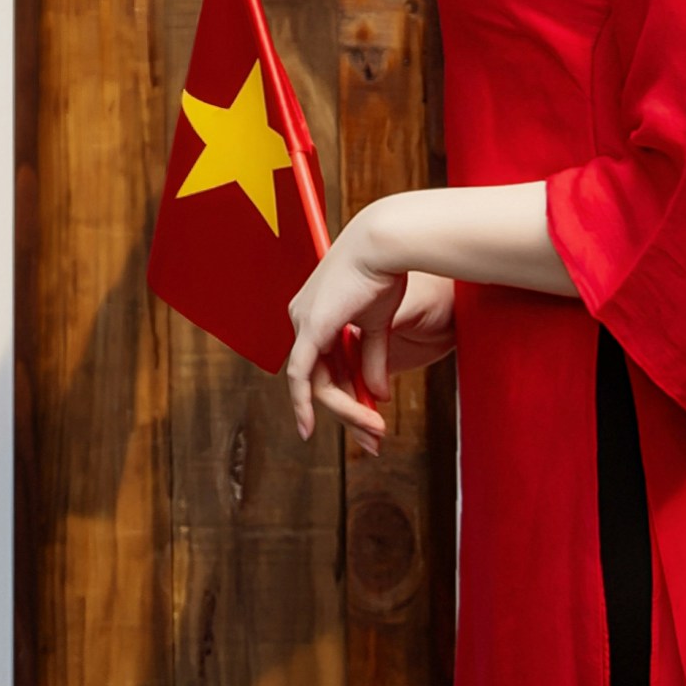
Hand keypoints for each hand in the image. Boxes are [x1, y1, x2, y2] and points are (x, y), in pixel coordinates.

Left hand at [286, 214, 444, 444]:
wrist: (384, 246)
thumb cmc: (383, 273)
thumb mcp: (377, 325)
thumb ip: (372, 359)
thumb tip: (377, 395)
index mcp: (315, 314)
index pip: (326, 366)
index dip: (348, 396)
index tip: (369, 421)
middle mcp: (301, 318)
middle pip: (320, 380)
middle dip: (350, 413)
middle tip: (374, 439)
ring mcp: (302, 323)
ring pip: (317, 385)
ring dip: (347, 412)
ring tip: (374, 432)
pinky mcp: (310, 329)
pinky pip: (302, 376)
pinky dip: (304, 403)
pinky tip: (308, 427)